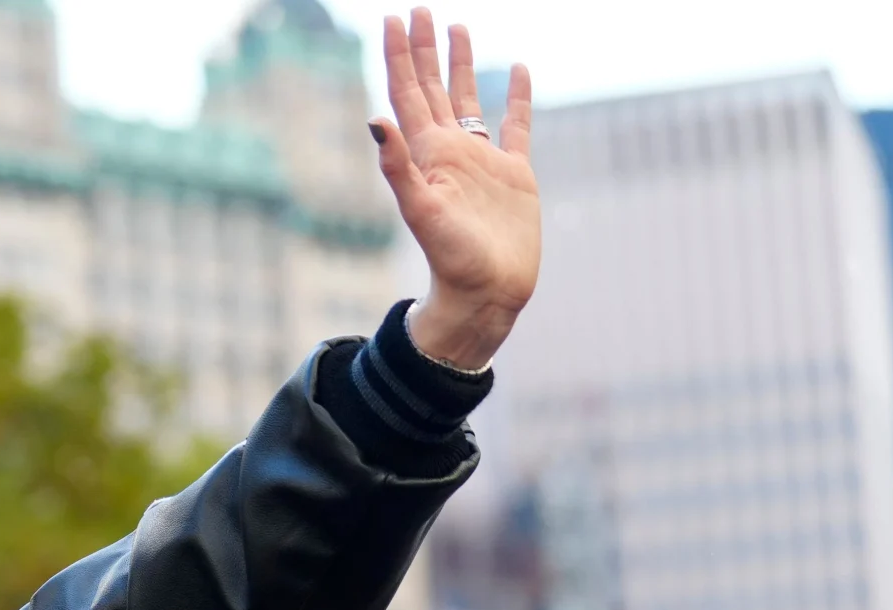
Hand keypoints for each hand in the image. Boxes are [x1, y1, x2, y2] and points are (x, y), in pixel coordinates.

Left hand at [371, 10, 540, 368]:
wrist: (486, 296)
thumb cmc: (451, 261)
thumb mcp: (421, 211)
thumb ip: (397, 167)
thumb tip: (374, 119)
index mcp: (427, 155)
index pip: (407, 94)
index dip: (399, 56)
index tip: (393, 18)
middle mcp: (451, 153)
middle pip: (433, 88)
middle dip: (424, 49)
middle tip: (418, 9)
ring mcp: (483, 162)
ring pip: (469, 100)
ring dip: (461, 65)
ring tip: (457, 27)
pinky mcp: (515, 176)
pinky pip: (516, 126)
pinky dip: (516, 97)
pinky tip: (518, 70)